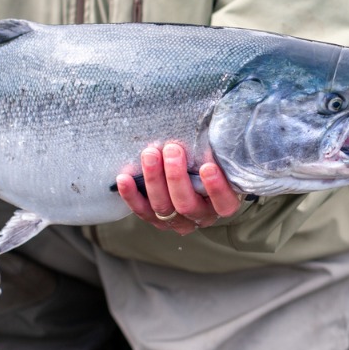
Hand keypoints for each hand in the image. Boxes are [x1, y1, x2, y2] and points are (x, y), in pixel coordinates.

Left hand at [115, 143, 240, 234]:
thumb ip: (220, 151)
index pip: (223, 203)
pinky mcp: (156, 218)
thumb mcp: (223, 161)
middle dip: (176, 176)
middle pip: (186, 204)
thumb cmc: (215, 165)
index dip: (215, 188)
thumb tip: (213, 129)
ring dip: (154, 179)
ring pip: (163, 206)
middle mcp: (201, 216)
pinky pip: (142, 210)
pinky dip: (131, 195)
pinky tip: (125, 178)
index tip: (207, 167)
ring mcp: (177, 220)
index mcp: (222, 205)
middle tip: (172, 149)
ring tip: (150, 154)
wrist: (197, 179)